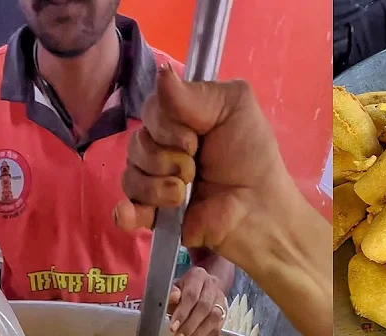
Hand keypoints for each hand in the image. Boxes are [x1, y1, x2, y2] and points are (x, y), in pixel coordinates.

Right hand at [116, 64, 295, 261]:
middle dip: (166, 157)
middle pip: (137, 142)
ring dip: (158, 184)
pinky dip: (127, 212)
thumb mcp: (234, 108)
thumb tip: (161, 71)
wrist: (260, 208)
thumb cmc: (251, 155)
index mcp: (179, 118)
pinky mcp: (155, 214)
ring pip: (131, 174)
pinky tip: (131, 214)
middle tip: (196, 167)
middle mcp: (164, 147)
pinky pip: (125, 210)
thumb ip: (195, 93)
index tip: (195, 138)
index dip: (165, 125)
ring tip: (185, 193)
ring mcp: (157, 181)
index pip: (149, 111)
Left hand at [168, 266, 226, 335]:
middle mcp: (213, 286)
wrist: (202, 286)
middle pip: (204, 307)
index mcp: (198, 276)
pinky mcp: (225, 314)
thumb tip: (173, 297)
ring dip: (198, 334)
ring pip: (214, 318)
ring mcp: (221, 300)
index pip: (192, 295)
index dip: (182, 312)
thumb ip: (171, 294)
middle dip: (189, 327)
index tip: (172, 327)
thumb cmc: (183, 289)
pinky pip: (217, 328)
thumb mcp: (174, 288)